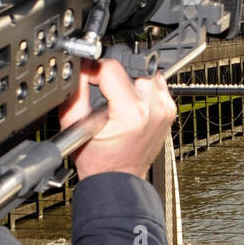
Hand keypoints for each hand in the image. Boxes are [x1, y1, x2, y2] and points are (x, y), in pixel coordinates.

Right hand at [59, 58, 176, 178]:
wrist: (118, 177)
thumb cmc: (98, 158)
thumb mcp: (73, 122)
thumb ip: (76, 90)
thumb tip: (80, 67)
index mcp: (131, 112)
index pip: (112, 68)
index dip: (95, 68)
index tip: (88, 76)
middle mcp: (154, 108)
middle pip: (133, 67)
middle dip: (114, 74)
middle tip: (102, 88)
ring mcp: (165, 109)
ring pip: (147, 74)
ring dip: (130, 79)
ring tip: (117, 96)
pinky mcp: (169, 111)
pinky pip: (156, 86)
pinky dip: (143, 88)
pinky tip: (130, 101)